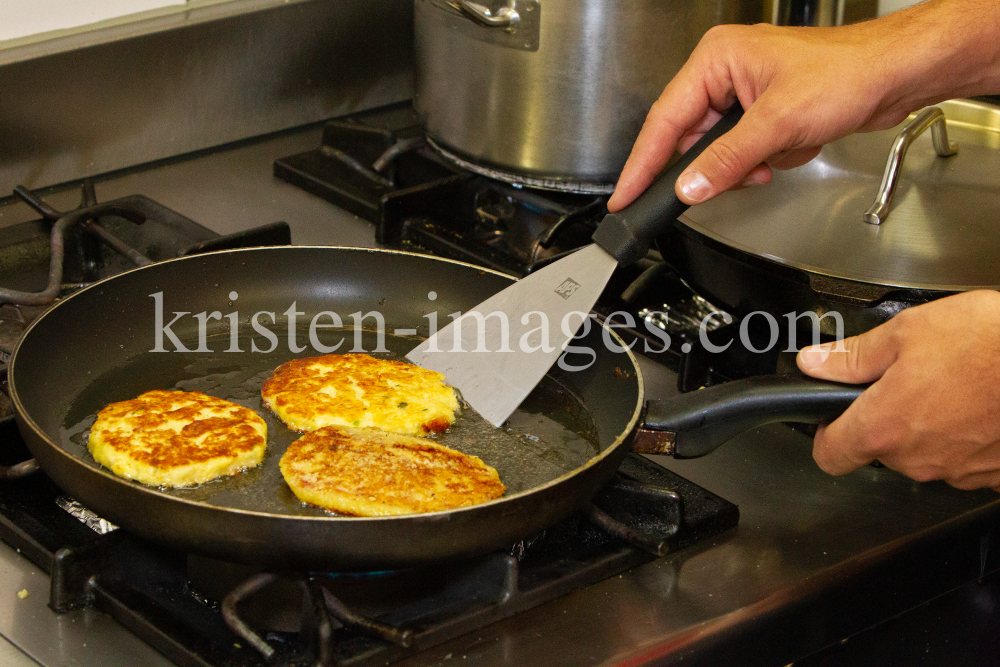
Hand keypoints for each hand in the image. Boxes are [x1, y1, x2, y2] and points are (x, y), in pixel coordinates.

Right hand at [607, 0, 999, 211]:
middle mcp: (725, 73)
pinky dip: (763, 160)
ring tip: (772, 160)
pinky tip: (789, 150)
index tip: (624, 196)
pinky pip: (744, 151)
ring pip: (718, 149)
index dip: (642, 163)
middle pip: (689, 137)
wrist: (898, 73)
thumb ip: (726, 160)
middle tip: (706, 190)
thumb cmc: (848, 72)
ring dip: (743, 165)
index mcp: (716, 59)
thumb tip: (689, 187)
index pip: (664, 120)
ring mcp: (745, 93)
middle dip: (710, 166)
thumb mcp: (778, 123)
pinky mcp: (765, 112)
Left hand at [796, 291, 999, 490]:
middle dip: (887, 418)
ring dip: (929, 427)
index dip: (827, 435)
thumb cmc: (990, 342)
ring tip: (952, 386)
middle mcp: (918, 459)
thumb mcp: (907, 333)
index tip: (833, 417)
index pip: (831, 455)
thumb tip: (816, 363)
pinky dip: (966, 438)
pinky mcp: (993, 475)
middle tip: (908, 380)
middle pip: (880, 450)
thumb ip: (853, 356)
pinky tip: (980, 406)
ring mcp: (958, 471)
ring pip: (924, 456)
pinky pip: (965, 461)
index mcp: (884, 426)